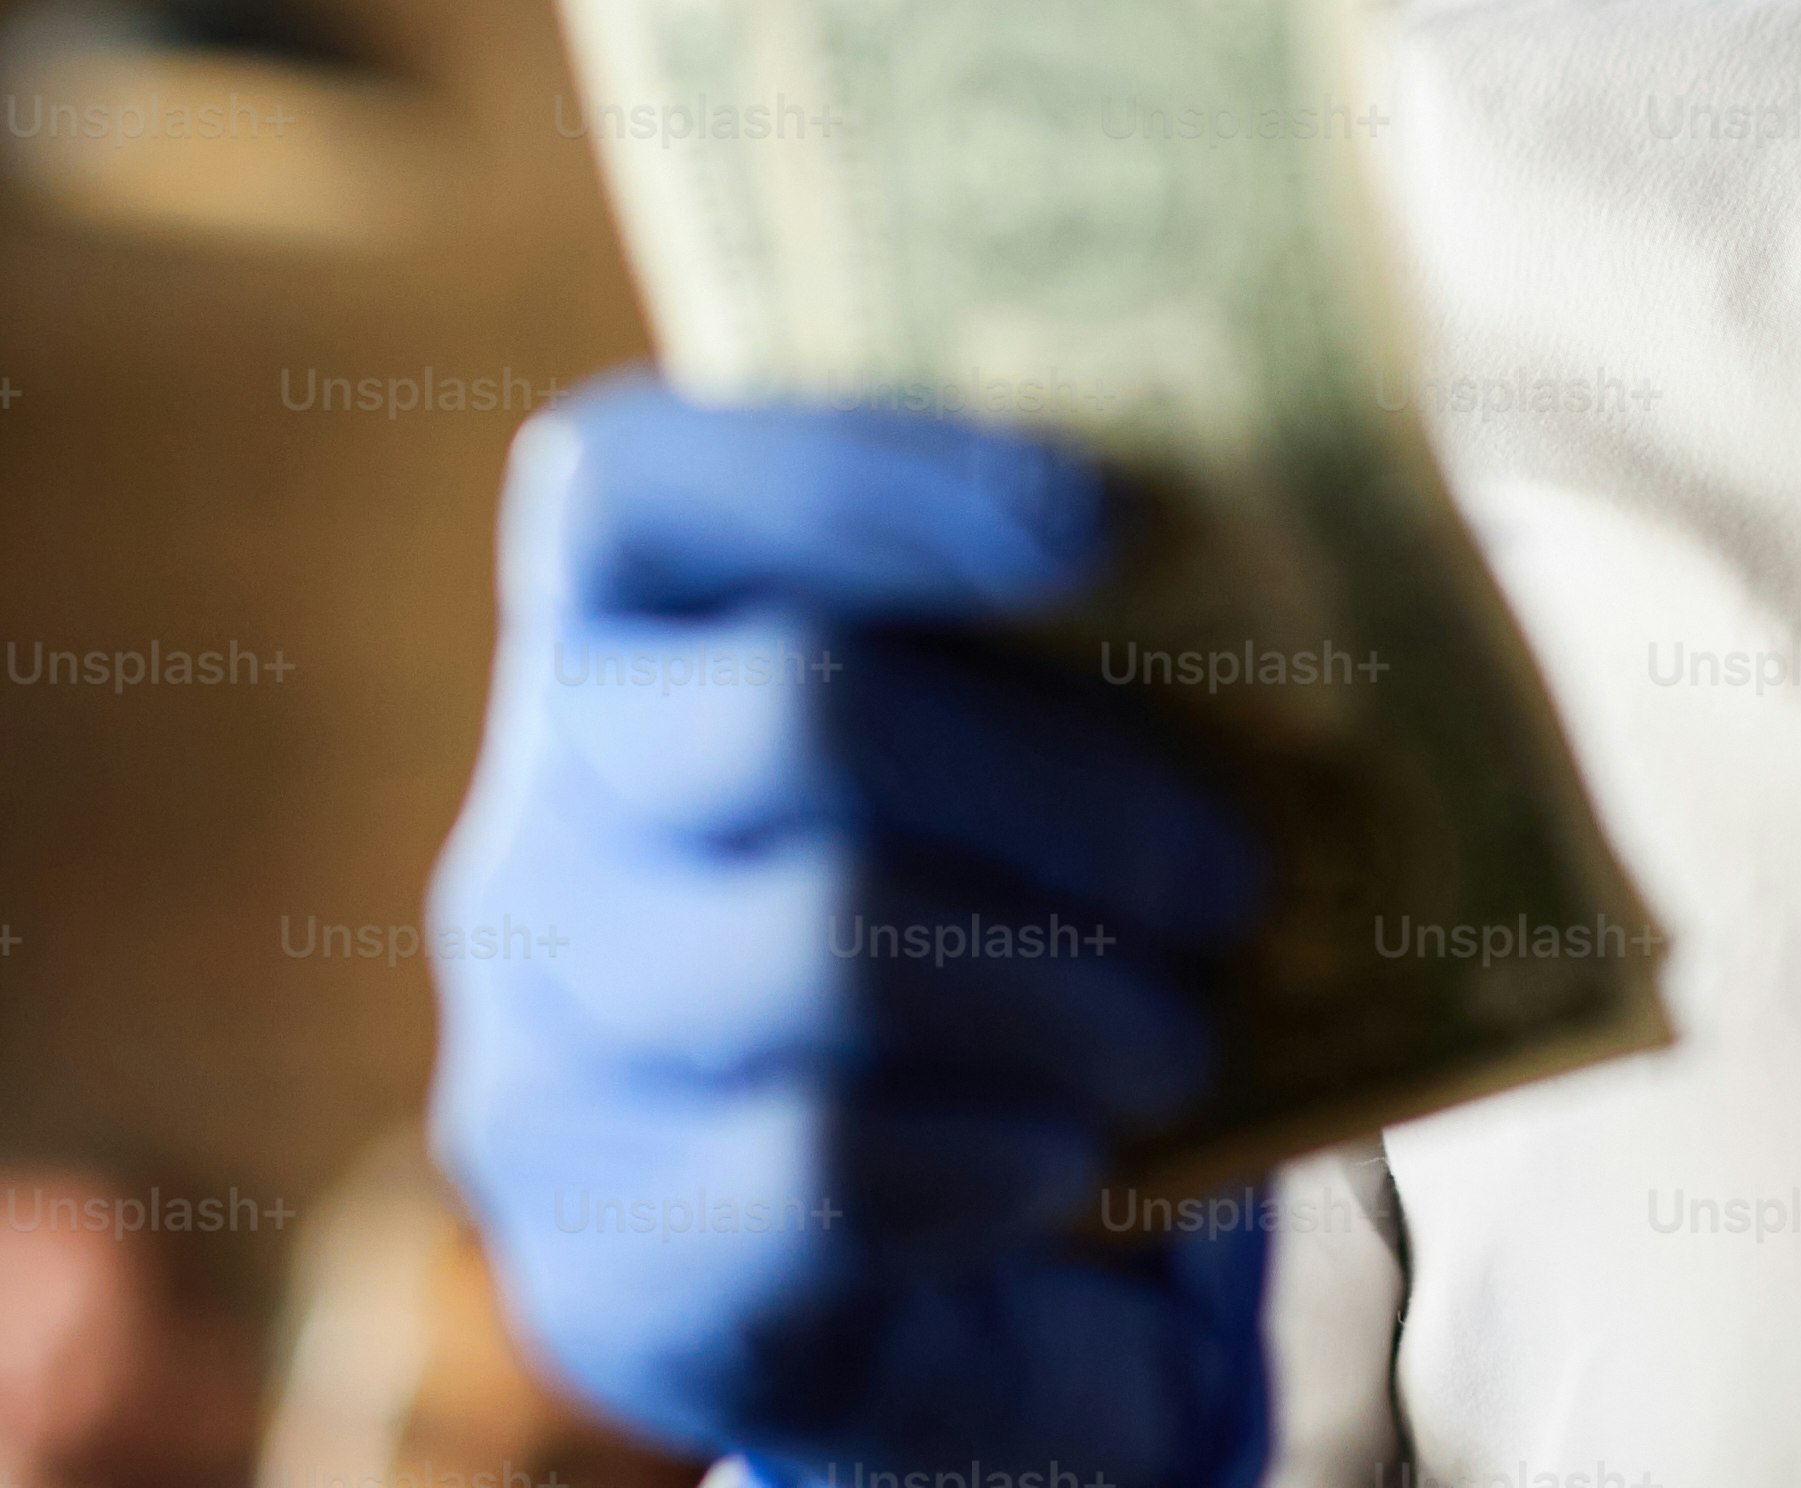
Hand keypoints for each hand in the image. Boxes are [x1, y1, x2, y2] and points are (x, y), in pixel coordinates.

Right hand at [428, 380, 1275, 1487]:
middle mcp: (529, 838)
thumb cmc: (1005, 973)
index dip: (854, 474)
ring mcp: (540, 1061)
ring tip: (1176, 1043)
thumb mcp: (1021, 785)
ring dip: (1065, 994)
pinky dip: (998, 1155)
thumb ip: (1070, 658)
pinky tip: (1072, 1161)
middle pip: (789, 714)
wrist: (954, 1327)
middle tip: (1231, 876)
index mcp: (612, 665)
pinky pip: (824, 1171)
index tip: (1098, 519)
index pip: (630, 488)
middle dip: (1062, 785)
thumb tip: (1270, 557)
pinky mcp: (605, 1269)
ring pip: (823, 947)